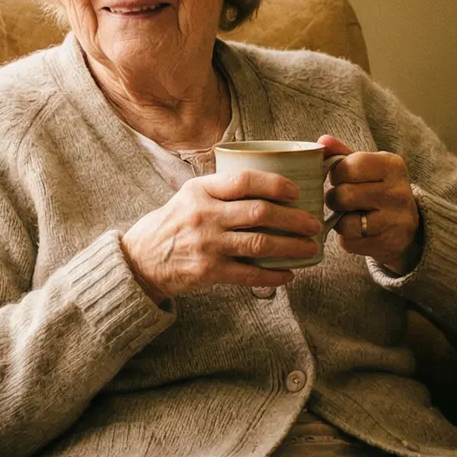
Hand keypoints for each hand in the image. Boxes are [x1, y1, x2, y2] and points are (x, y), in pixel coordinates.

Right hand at [120, 170, 321, 302]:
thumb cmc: (175, 223)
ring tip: (310, 248)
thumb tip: (269, 182)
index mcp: (201, 190)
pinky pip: (250, 275)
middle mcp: (204, 215)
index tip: (297, 192)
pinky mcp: (209, 271)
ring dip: (292, 247)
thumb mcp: (191, 195)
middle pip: (260, 213)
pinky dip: (274, 275)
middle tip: (314, 223)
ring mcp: (207, 245)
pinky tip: (289, 273)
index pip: (244, 181)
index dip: (276, 184)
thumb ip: (222, 189)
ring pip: (260, 244)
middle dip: (294, 219)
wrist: (143, 258)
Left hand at [318, 135, 421, 275]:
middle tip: (340, 199)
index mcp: (392, 165)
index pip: (348, 166)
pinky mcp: (388, 242)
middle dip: (334, 198)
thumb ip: (342, 153)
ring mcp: (395, 219)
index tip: (341, 178)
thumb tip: (322, 141)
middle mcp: (398, 191)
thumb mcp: (366, 167)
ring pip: (345, 222)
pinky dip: (347, 237)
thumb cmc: (378, 188)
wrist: (406, 225)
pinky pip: (349, 242)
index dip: (336, 174)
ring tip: (348, 215)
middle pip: (344, 195)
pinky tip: (357, 231)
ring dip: (339, 220)